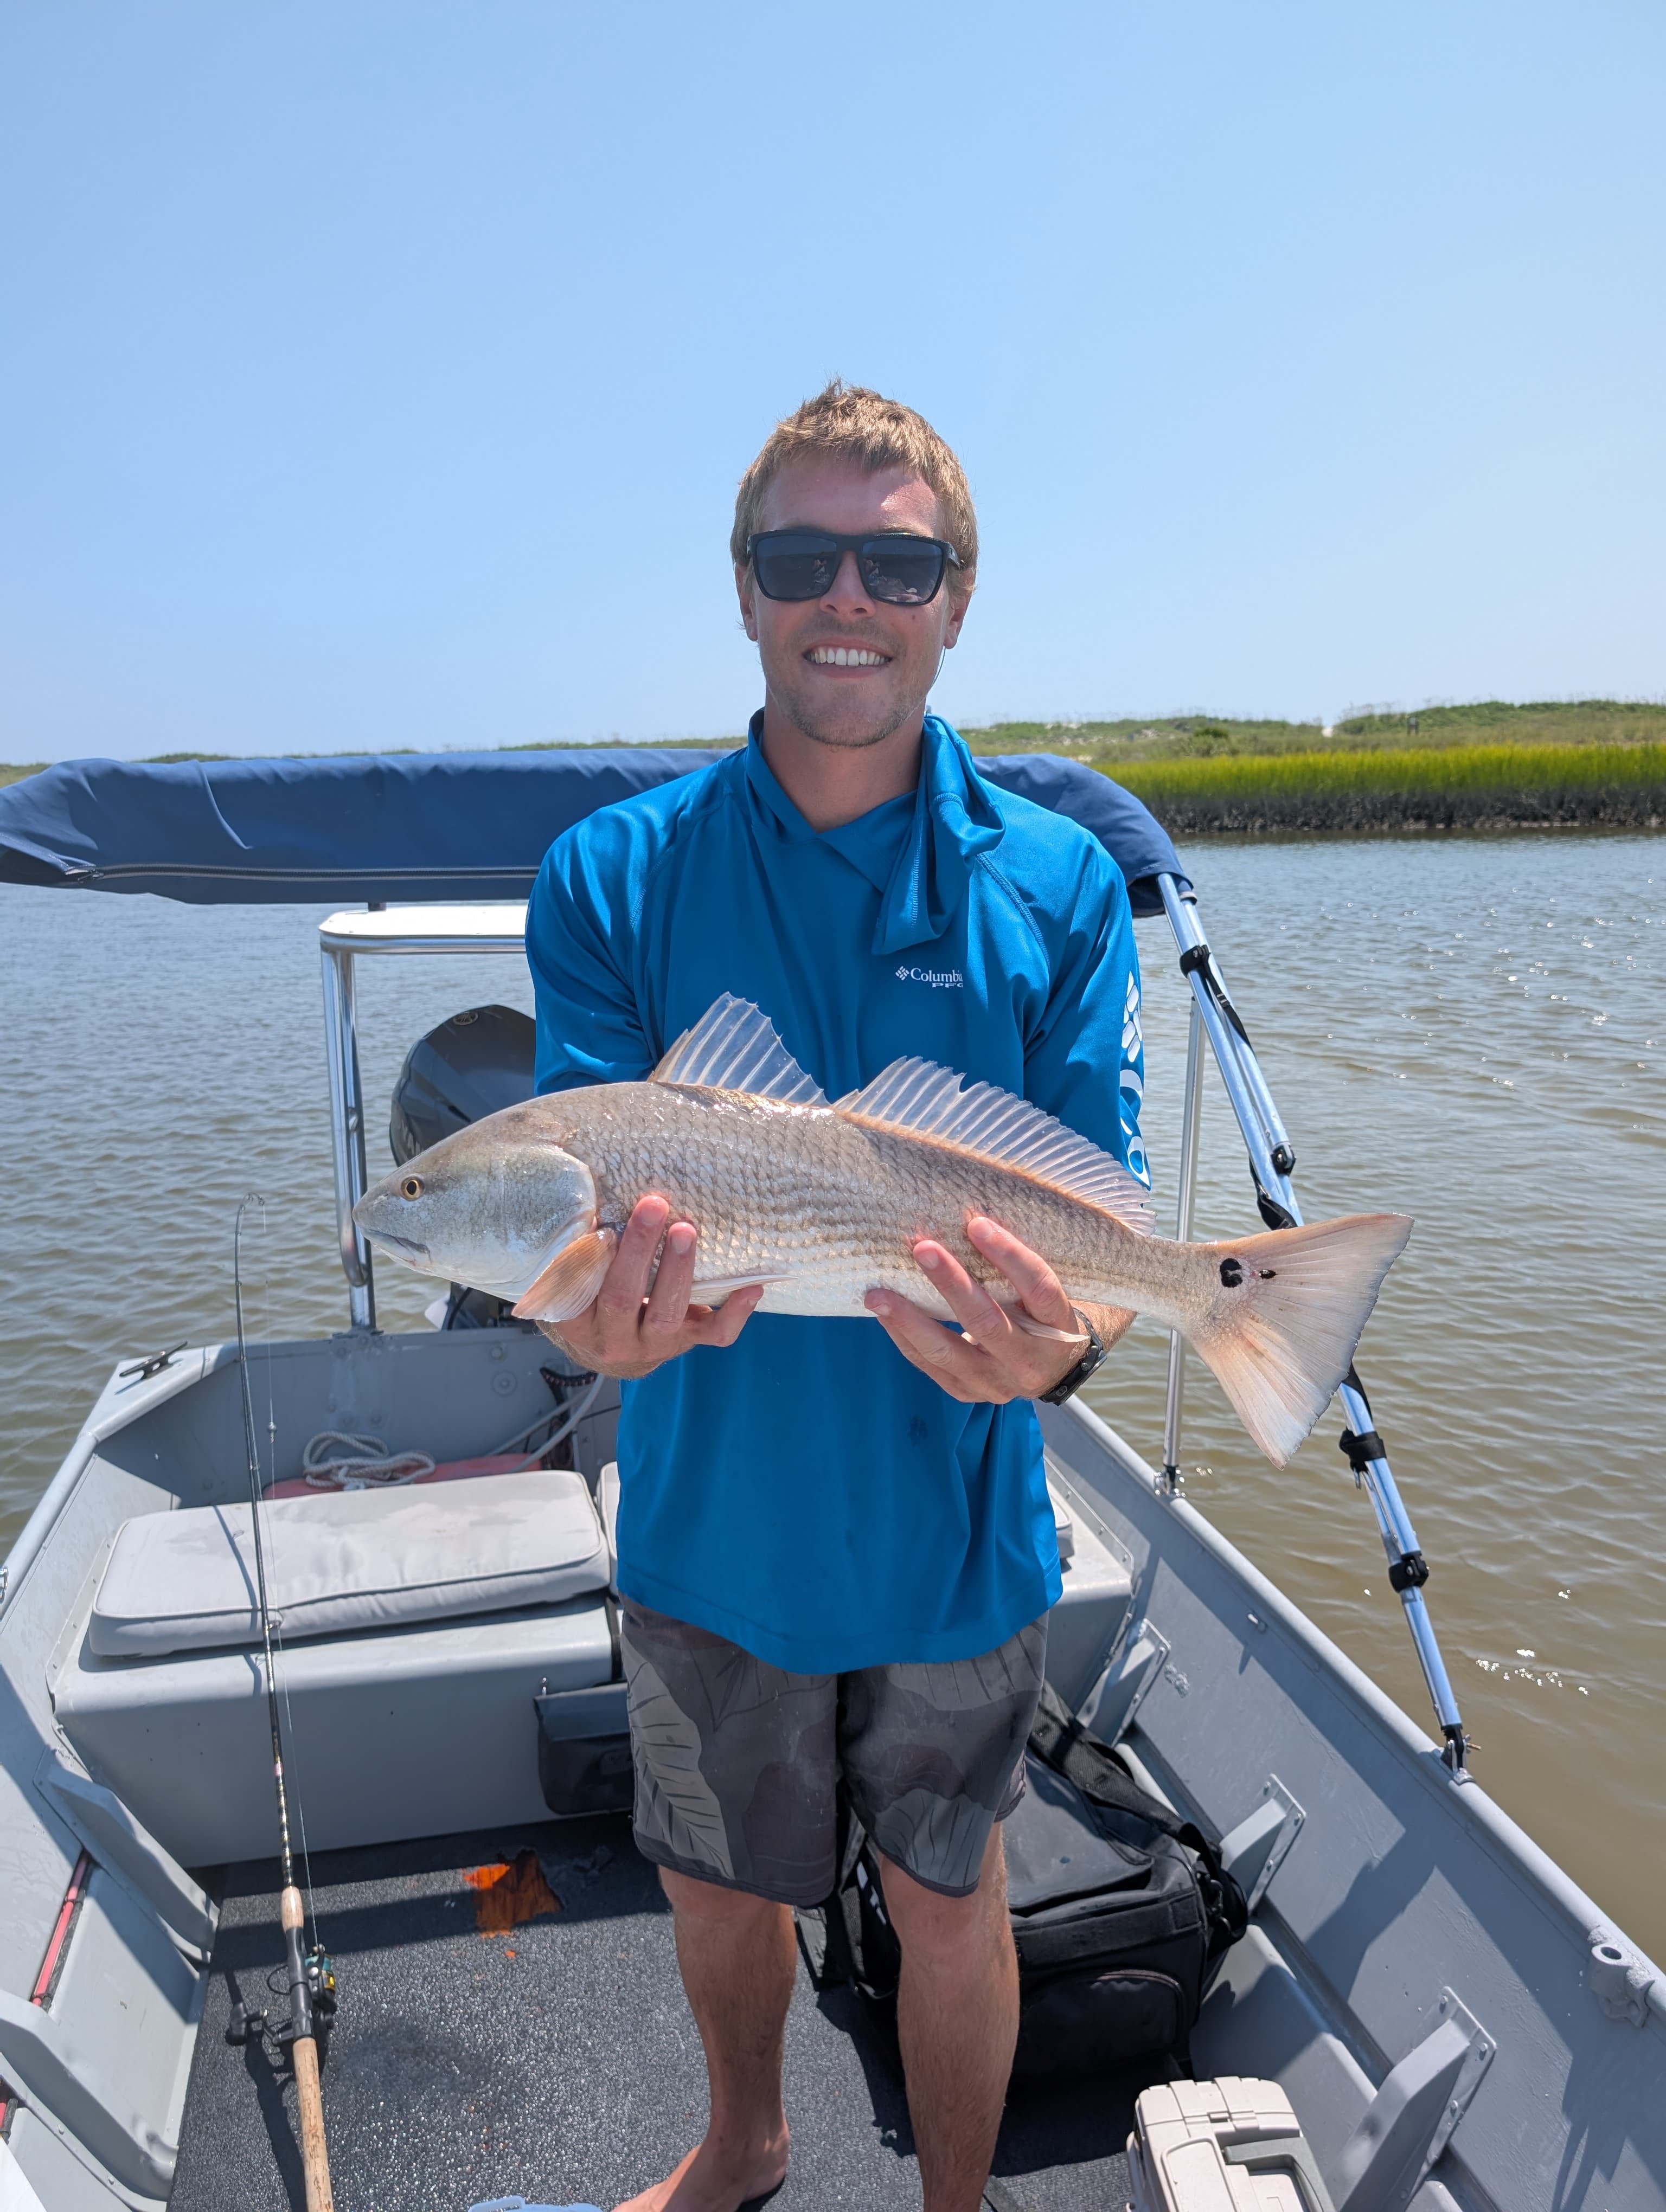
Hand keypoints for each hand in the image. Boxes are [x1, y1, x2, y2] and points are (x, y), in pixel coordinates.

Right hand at [538, 1194, 763, 1379]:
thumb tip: (589, 1195)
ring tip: (686, 1230)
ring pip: (666, 1315)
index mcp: (578, 1320)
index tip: (600, 1221)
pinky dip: (736, 1312)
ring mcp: (653, 1345)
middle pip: (622, 1298)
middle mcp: (613, 1339)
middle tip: (653, 1206)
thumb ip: (583, 1250)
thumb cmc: (596, 1296)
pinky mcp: (688, 1342)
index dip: (589, 1258)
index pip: (579, 1290)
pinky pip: (715, 1334)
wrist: (617, 1348)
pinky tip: (751, 1285)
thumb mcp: (580, 1280)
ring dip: (678, 1270)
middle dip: (638, 1251)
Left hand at [865, 1214, 1129, 1405]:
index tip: (977, 1224)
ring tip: (877, 1293)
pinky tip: (884, 1312)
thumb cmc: (1045, 1306)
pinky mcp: (970, 1394)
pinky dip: (905, 1336)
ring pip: (949, 1351)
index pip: (1038, 1288)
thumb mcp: (1050, 1285)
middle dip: (951, 1283)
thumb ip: (1020, 1259)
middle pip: (988, 1322)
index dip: (1010, 1256)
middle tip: (921, 1247)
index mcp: (1059, 1325)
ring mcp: (998, 1383)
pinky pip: (931, 1365)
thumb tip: (971, 1209)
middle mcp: (1031, 1361)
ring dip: (909, 1319)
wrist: (1056, 1363)